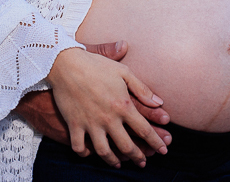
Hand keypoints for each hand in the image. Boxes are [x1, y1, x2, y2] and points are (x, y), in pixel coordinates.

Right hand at [45, 46, 168, 168]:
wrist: (65, 64)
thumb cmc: (96, 65)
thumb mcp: (123, 72)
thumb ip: (142, 88)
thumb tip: (159, 102)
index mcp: (123, 105)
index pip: (144, 129)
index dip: (156, 142)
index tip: (164, 149)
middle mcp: (108, 118)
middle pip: (127, 145)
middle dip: (138, 157)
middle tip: (143, 163)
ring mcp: (90, 123)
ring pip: (104, 151)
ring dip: (113, 160)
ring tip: (119, 164)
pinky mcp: (74, 125)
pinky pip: (79, 147)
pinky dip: (85, 153)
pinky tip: (91, 153)